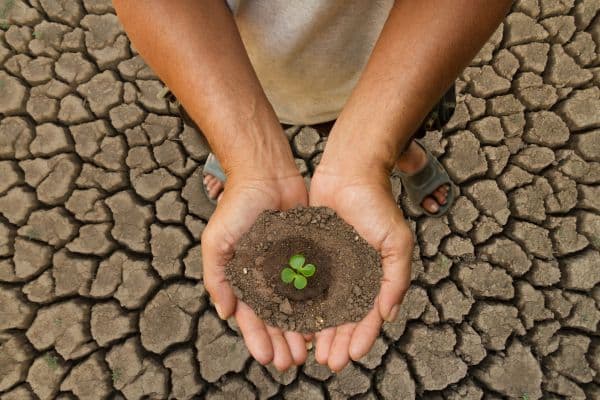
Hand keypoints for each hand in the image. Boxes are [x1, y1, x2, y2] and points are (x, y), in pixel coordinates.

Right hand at [201, 166, 310, 369]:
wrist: (266, 173)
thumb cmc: (236, 205)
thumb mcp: (217, 241)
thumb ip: (217, 277)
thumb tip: (226, 313)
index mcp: (242, 277)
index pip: (250, 316)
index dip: (257, 338)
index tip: (267, 358)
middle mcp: (266, 277)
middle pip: (275, 318)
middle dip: (282, 342)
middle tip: (292, 363)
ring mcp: (288, 267)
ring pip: (297, 307)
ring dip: (301, 330)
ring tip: (309, 351)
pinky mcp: (309, 255)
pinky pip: (315, 284)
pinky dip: (319, 304)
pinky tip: (326, 322)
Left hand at [308, 163, 413, 370]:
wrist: (348, 172)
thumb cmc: (377, 204)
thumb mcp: (397, 242)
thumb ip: (396, 278)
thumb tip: (389, 314)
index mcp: (374, 276)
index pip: (369, 315)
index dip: (362, 337)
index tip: (351, 356)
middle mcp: (352, 276)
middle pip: (344, 317)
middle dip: (337, 341)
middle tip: (327, 362)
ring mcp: (331, 267)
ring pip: (322, 306)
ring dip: (318, 331)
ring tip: (309, 351)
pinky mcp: (310, 255)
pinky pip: (304, 285)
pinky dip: (300, 305)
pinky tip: (292, 322)